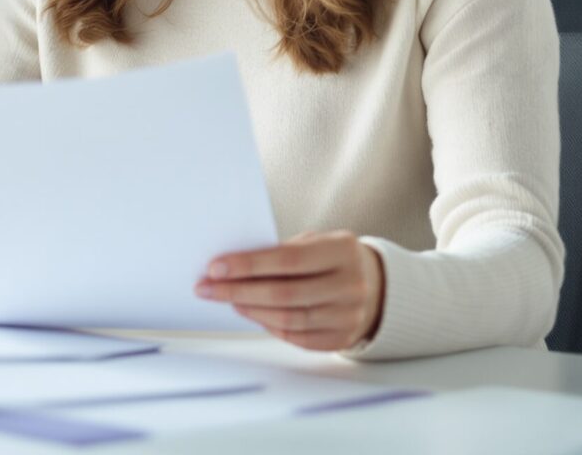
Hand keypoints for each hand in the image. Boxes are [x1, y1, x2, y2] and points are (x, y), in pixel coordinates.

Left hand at [196, 230, 385, 351]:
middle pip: (285, 293)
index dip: (248, 265)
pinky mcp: (342, 338)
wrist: (375, 286)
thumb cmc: (330, 259)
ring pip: (288, 318)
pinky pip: (296, 336)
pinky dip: (267, 325)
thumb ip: (280, 251)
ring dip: (249, 309)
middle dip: (238, 291)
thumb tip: (230, 264)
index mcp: (343, 251)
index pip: (288, 259)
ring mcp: (350, 315)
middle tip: (206, 287)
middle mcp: (351, 285)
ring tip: (225, 299)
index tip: (215, 267)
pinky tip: (248, 312)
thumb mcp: (315, 243)